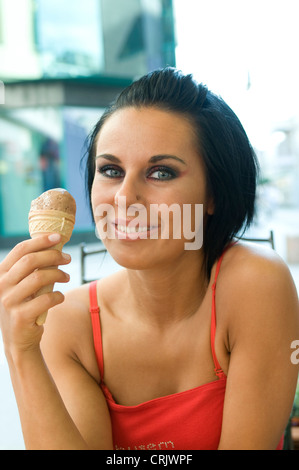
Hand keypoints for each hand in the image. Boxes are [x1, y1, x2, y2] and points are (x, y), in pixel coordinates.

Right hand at [0, 234, 70, 359]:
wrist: (18, 340)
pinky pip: (46, 299)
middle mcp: (1, 286)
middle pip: (31, 261)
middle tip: (68, 258)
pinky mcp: (20, 316)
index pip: (21, 250)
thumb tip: (54, 246)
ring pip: (40, 278)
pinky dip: (58, 296)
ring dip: (58, 274)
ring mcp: (9, 301)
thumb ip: (30, 269)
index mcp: (1, 274)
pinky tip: (60, 297)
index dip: (41, 241)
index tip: (58, 237)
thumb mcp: (21, 286)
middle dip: (53, 256)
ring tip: (67, 276)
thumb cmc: (24, 306)